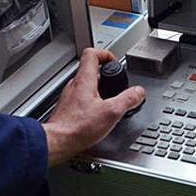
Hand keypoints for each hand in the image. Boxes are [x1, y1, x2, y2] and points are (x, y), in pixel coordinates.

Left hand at [42, 48, 145, 165]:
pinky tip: (98, 115)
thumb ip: (127, 100)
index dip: (106, 54)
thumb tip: (138, 92)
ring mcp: (69, 97)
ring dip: (99, 90)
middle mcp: (74, 85)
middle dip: (106, 75)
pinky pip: (81, 99)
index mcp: (84, 80)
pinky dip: (92, 102)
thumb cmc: (77, 127)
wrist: (57, 142)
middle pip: (90, 70)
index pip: (92, 54)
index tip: (115, 63)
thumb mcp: (111, 113)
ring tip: (109, 101)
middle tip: (116, 83)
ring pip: (86, 85)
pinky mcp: (68, 109)